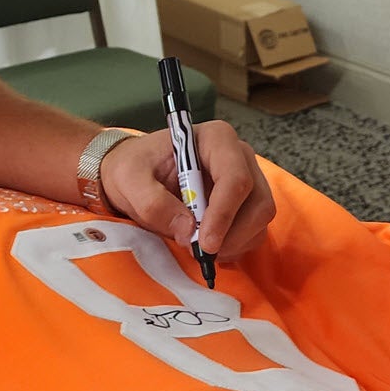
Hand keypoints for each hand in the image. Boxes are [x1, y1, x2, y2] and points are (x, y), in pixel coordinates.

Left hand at [97, 121, 275, 263]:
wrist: (136, 176)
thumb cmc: (135, 168)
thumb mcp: (129, 180)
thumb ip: (152, 202)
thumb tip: (187, 229)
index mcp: (215, 139)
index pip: (235, 178)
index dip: (224, 213)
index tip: (206, 243)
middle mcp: (238, 157)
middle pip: (257, 201)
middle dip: (232, 234)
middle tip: (202, 252)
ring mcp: (247, 180)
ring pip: (260, 219)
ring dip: (234, 243)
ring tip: (200, 248)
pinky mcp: (246, 204)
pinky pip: (255, 231)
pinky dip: (235, 247)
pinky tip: (209, 246)